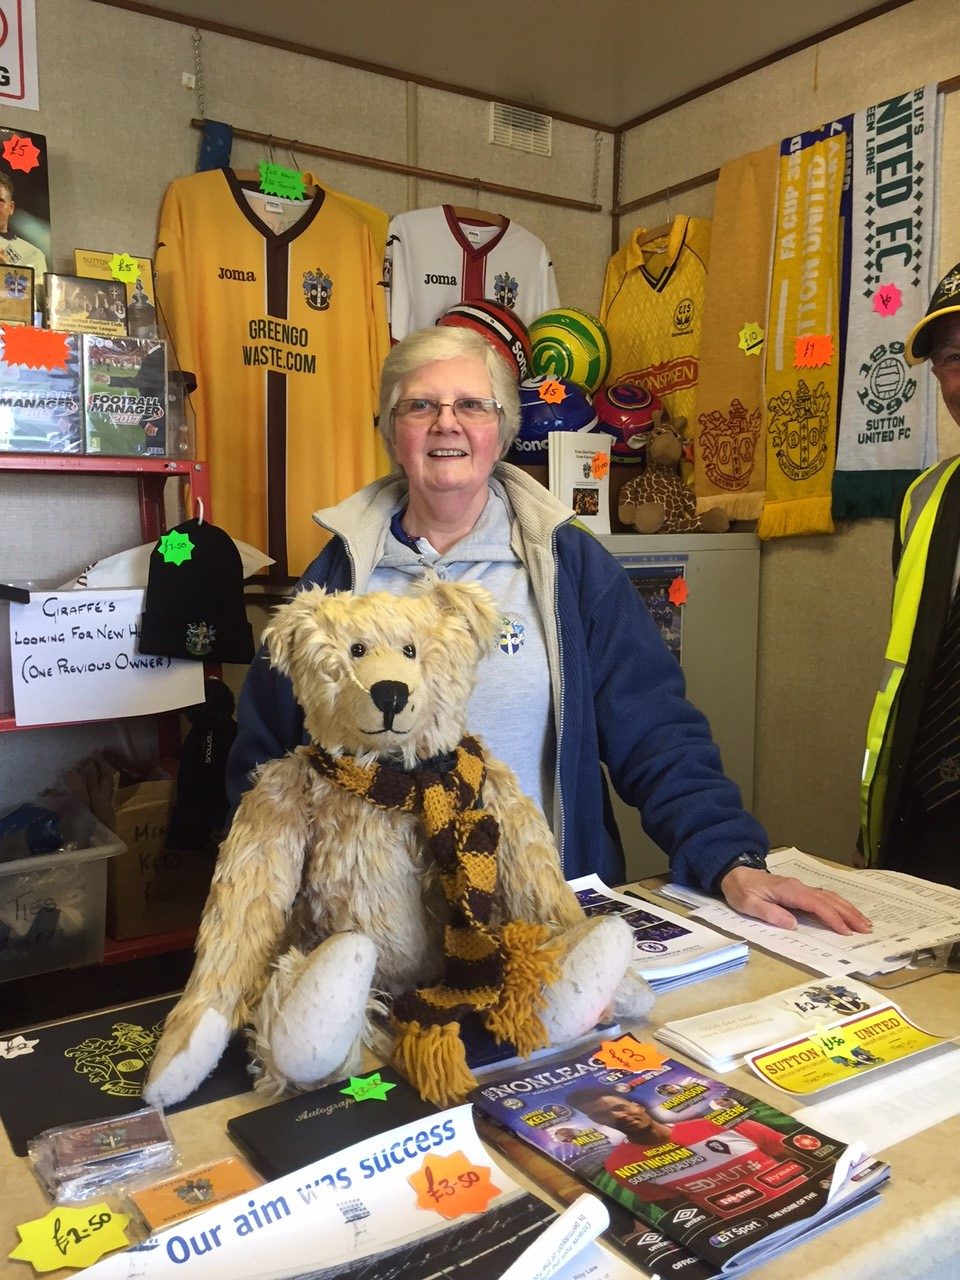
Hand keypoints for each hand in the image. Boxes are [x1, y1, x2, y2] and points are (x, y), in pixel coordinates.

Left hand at [719, 867, 871, 933]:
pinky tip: (846, 911)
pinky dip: (838, 904)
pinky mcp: (800, 890)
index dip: (832, 918)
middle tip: (866, 928)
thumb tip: (792, 924)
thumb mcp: (748, 904)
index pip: (816, 904)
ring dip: (847, 908)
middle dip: (848, 914)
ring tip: (863, 922)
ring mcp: (801, 887)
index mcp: (788, 890)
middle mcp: (799, 887)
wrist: (736, 873)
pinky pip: (824, 896)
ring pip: (830, 896)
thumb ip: (769, 913)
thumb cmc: (741, 890)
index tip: (846, 931)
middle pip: (829, 900)